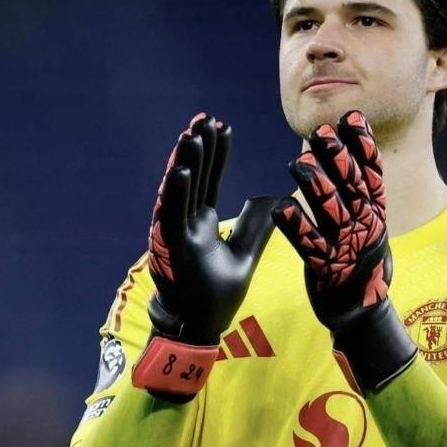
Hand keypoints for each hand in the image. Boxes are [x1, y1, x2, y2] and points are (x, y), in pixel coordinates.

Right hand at [133, 113, 274, 398]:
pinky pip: (172, 217)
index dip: (215, 154)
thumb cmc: (217, 295)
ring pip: (180, 192)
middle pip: (194, 178)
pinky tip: (184, 171)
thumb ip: (255, 228)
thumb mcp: (245, 256)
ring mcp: (176, 235)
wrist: (198, 328)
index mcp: (202, 223)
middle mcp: (186, 224)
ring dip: (186, 163)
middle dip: (199, 148)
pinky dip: (177, 194)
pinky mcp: (171, 250)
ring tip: (193, 134)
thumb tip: (276, 200)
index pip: (209, 180)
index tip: (221, 126)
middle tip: (204, 118)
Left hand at [272, 110, 416, 393]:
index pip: (372, 174)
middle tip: (320, 133)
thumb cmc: (361, 262)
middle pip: (351, 187)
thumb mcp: (370, 225)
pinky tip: (281, 207)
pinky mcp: (326, 270)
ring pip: (330, 212)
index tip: (351, 119)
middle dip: (337, 158)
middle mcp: (365, 228)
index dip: (363, 146)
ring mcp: (346, 249)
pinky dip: (296, 226)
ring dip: (315, 185)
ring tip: (296, 161)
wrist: (363, 313)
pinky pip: (309, 246)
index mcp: (376, 214)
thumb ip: (361, 194)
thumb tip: (353, 151)